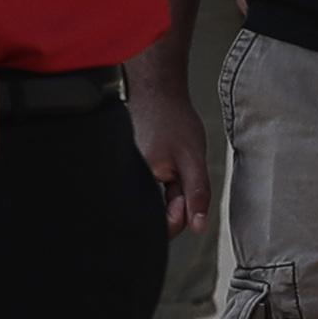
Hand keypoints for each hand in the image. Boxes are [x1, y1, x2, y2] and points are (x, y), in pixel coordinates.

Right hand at [125, 46, 207, 235]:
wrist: (154, 91)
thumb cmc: (173, 120)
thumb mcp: (193, 158)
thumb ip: (196, 193)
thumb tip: (198, 226)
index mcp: (136, 183)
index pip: (157, 227)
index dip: (178, 217)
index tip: (183, 194)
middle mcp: (122, 183)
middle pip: (152, 217)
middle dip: (170, 205)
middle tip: (176, 174)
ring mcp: (119, 178)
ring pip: (149, 205)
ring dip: (164, 195)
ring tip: (168, 164)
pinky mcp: (120, 174)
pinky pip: (142, 193)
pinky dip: (155, 188)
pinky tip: (161, 164)